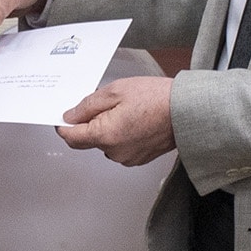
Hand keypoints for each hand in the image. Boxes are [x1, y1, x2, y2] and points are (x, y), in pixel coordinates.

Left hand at [57, 75, 175, 166]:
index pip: (71, 137)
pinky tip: (135, 120)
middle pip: (89, 140)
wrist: (187, 111)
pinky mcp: (139, 158)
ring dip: (108, 129)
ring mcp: (127, 158)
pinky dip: (122, 135)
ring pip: (105, 143)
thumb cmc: (156, 99)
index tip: (64, 117)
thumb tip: (70, 116)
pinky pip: (120, 147)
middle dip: (91, 122)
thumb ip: (87, 105)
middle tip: (107, 103)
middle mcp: (114, 152)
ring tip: (127, 110)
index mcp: (105, 135)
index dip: (64, 125)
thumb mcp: (115, 91)